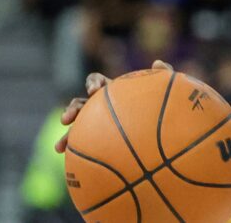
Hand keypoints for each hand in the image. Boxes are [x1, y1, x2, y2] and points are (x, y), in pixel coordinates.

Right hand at [55, 60, 173, 153]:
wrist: (170, 133)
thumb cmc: (168, 108)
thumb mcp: (168, 91)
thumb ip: (164, 75)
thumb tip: (158, 63)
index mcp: (114, 92)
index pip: (97, 82)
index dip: (93, 83)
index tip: (96, 90)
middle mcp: (103, 109)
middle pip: (81, 105)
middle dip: (72, 109)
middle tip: (67, 119)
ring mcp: (101, 127)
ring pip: (79, 130)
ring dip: (67, 136)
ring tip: (60, 147)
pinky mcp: (102, 145)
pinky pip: (89, 151)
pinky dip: (79, 156)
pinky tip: (74, 167)